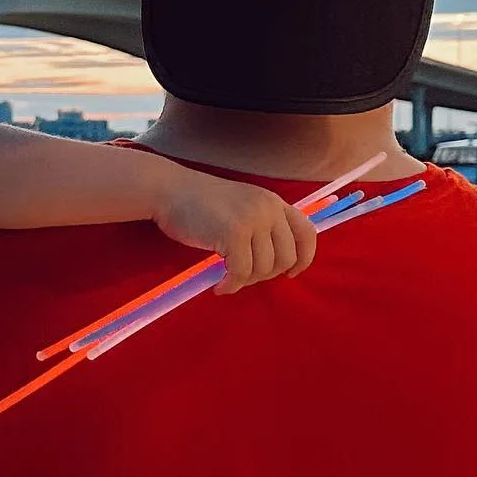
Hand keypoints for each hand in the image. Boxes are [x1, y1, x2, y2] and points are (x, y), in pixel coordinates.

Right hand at [152, 172, 316, 292]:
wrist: (169, 190)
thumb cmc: (200, 202)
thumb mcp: (241, 206)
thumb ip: (261, 227)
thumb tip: (276, 265)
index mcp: (273, 202)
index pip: (307, 232)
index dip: (304, 258)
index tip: (290, 273)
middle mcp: (268, 209)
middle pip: (286, 258)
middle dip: (267, 275)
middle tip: (244, 276)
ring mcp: (252, 220)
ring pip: (264, 269)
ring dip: (246, 281)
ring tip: (228, 278)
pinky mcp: (233, 234)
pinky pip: (241, 273)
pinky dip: (231, 285)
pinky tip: (220, 286)